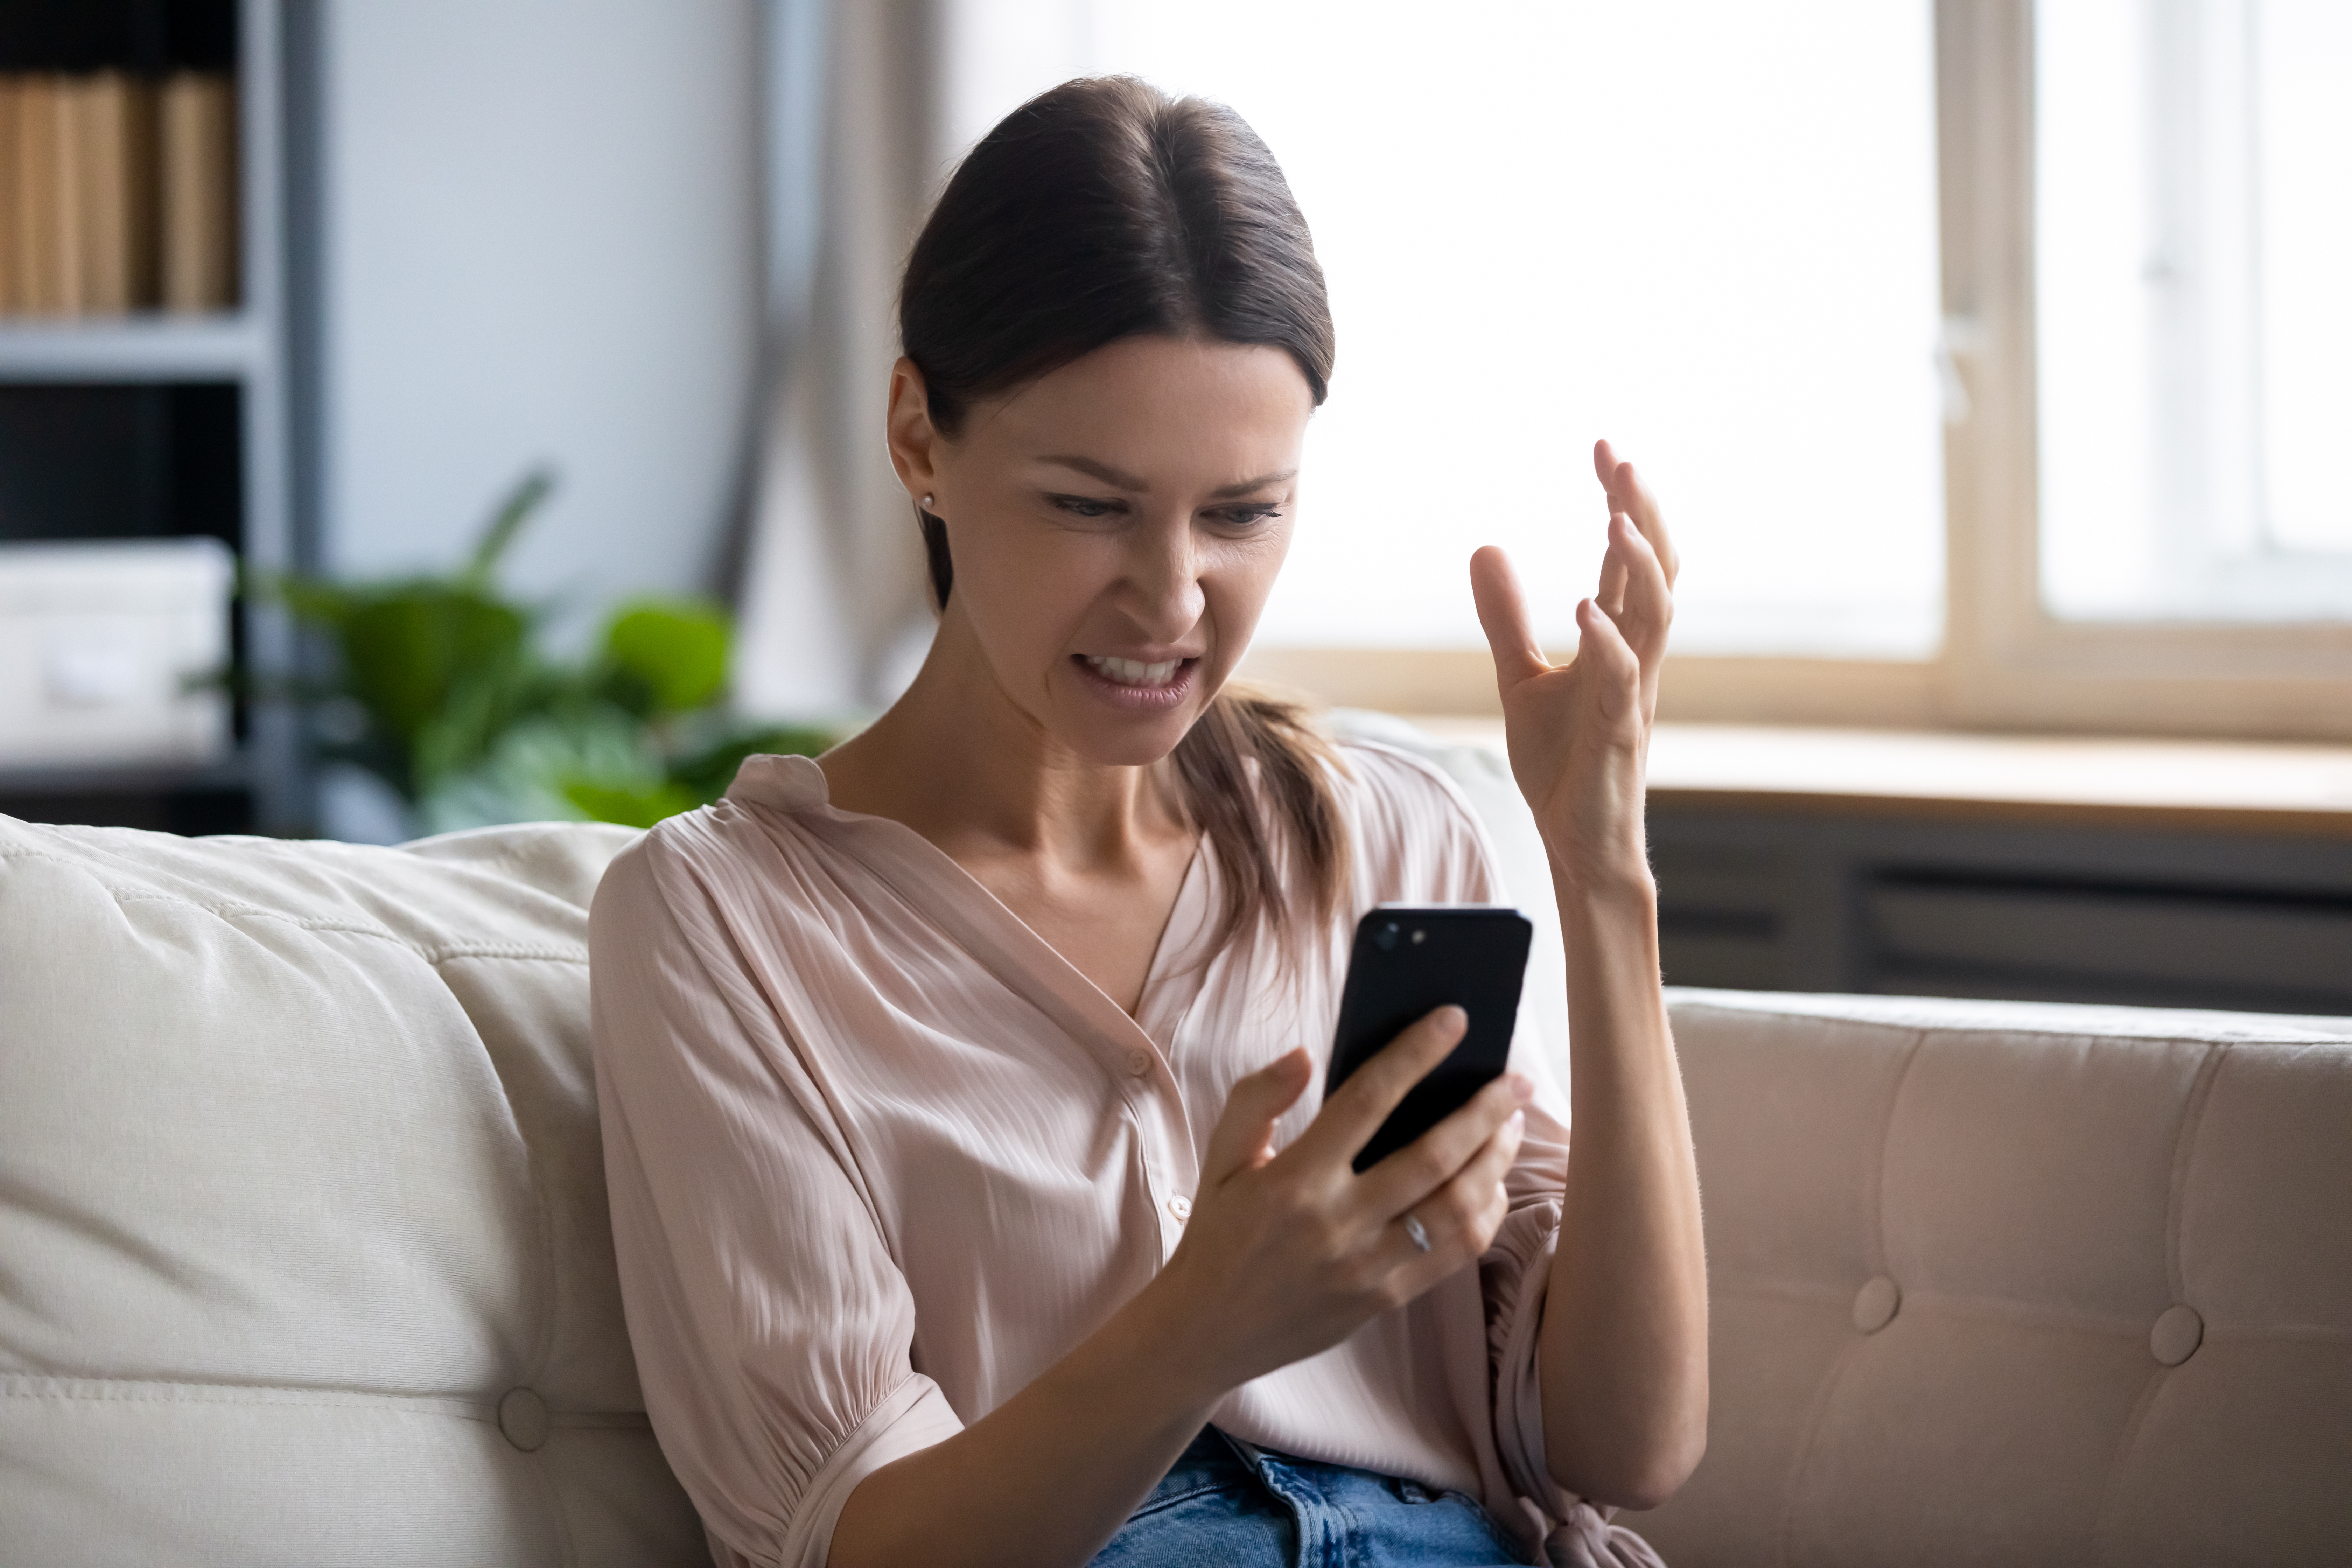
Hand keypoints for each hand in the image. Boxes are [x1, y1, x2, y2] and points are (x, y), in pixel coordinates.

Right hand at [1148, 1008, 1531, 1392]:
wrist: (1208, 1331)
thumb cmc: (1219, 1234)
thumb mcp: (1221, 1159)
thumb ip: (1257, 1099)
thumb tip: (1305, 1056)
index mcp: (1294, 1180)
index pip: (1369, 1100)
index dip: (1416, 1054)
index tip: (1453, 1020)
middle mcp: (1337, 1224)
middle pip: (1434, 1156)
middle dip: (1485, 1110)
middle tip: (1515, 1078)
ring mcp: (1367, 1267)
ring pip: (1457, 1208)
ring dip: (1495, 1160)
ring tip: (1511, 1125)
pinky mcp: (1386, 1300)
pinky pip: (1456, 1255)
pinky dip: (1485, 1214)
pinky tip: (1492, 1184)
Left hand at [1469, 439, 1677, 885]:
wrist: (1579, 840)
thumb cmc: (1563, 762)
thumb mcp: (1520, 677)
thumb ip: (1506, 617)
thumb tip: (1486, 548)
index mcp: (1616, 641)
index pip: (1627, 558)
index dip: (1621, 502)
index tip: (1605, 450)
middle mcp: (1635, 658)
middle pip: (1656, 571)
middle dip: (1641, 514)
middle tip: (1621, 461)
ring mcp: (1633, 694)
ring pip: (1655, 617)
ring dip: (1639, 567)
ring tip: (1615, 519)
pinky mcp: (1618, 732)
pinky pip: (1622, 680)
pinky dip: (1609, 642)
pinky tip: (1588, 608)